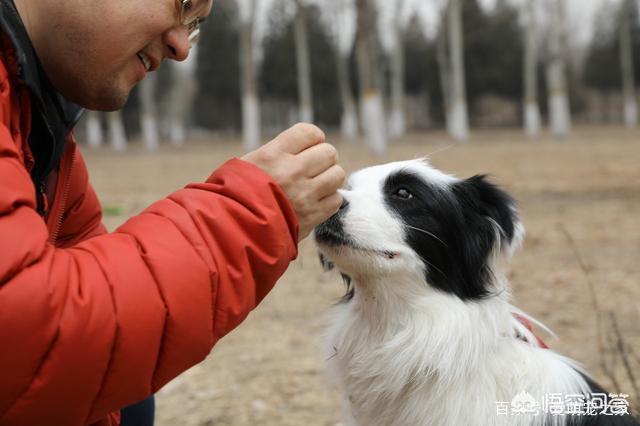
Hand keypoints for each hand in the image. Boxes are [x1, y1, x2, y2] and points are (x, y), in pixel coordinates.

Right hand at [242, 123, 344, 240]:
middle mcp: (292, 171)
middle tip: (313, 169)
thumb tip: (305, 148)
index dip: (313, 139)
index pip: (310, 132)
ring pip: (337, 175)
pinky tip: (314, 202)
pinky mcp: (312, 216)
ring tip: (316, 185)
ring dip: (329, 179)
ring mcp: (305, 194)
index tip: (308, 148)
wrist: (234, 230)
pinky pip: (336, 200)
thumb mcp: (249, 163)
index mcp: (273, 154)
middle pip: (329, 153)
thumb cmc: (236, 194)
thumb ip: (278, 152)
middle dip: (323, 160)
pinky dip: (329, 200)